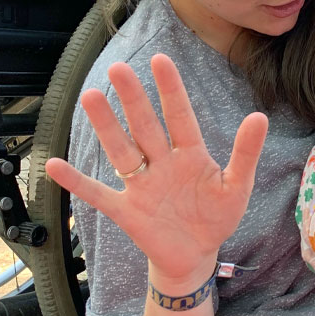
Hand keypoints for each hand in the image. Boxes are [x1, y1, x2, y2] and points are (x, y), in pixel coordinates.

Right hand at [44, 53, 267, 282]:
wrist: (196, 255)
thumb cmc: (216, 216)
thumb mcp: (236, 186)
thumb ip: (245, 153)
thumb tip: (260, 116)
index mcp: (190, 155)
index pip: (180, 117)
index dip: (171, 90)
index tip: (161, 60)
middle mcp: (162, 163)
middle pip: (145, 127)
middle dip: (133, 99)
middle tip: (118, 68)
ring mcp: (142, 185)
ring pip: (121, 150)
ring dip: (106, 127)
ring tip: (91, 97)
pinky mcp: (126, 210)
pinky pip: (98, 194)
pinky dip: (76, 182)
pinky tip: (54, 164)